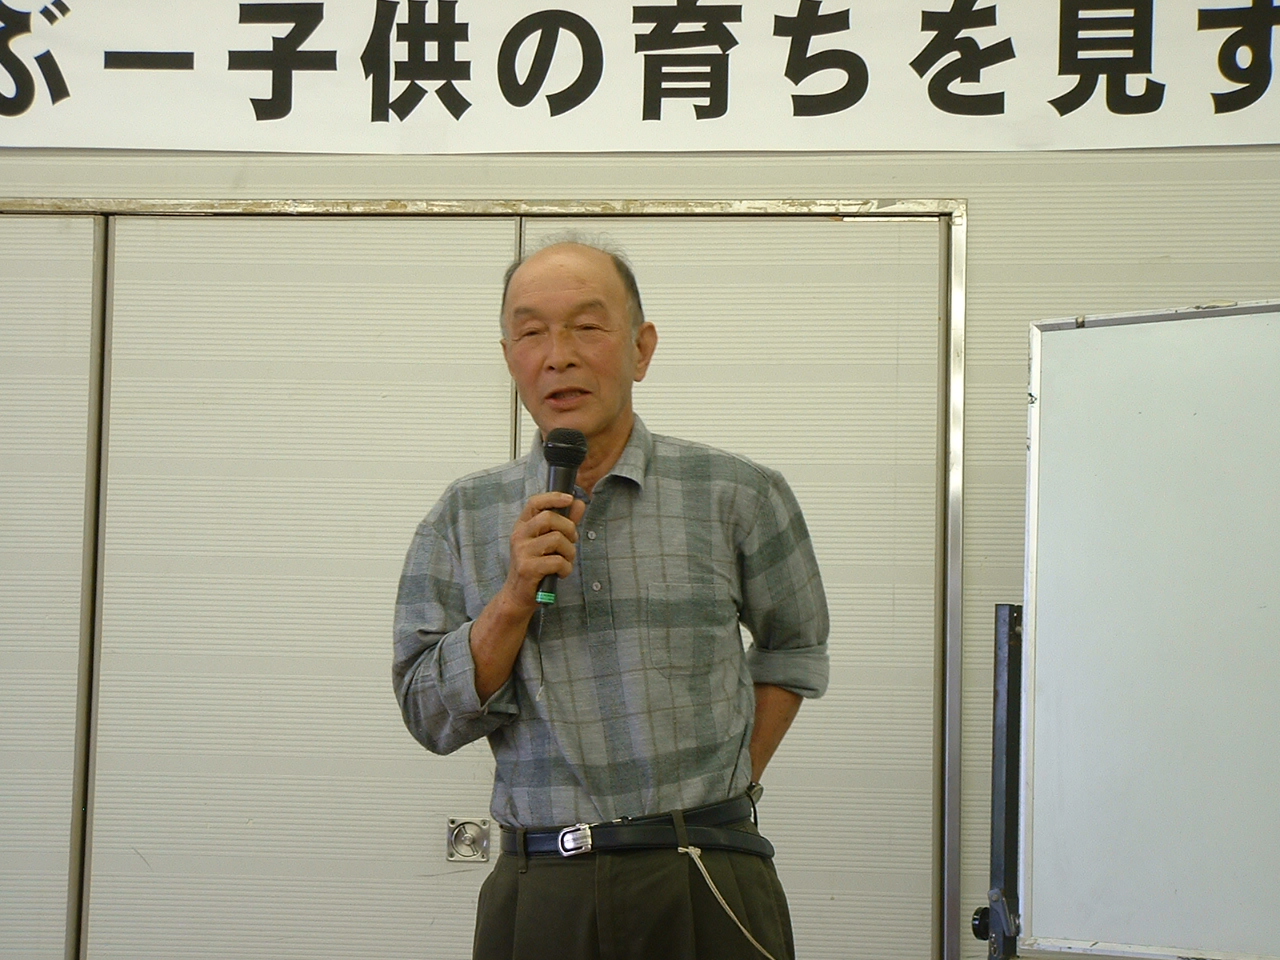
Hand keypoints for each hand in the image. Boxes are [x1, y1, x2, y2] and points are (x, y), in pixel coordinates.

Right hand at [502, 491, 586, 611]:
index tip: (570, 499)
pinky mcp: (527, 568)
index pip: (535, 503)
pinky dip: (566, 568)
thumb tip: (579, 503)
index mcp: (522, 526)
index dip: (553, 497)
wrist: (517, 596)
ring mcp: (522, 552)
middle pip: (549, 518)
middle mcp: (519, 536)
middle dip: (569, 528)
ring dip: (570, 552)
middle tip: (572, 541)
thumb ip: (563, 523)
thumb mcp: (548, 543)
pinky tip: (560, 573)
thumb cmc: (535, 567)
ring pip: (556, 539)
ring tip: (566, 561)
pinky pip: (557, 561)